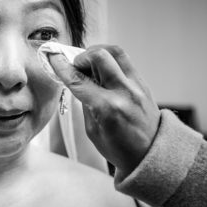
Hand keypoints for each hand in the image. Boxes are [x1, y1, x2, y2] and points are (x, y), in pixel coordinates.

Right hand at [48, 45, 160, 175]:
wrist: (152, 154)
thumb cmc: (121, 149)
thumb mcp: (93, 131)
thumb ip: (85, 103)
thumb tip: (78, 83)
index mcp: (108, 108)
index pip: (79, 80)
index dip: (62, 67)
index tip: (53, 57)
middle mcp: (124, 92)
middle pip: (100, 56)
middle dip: (82, 57)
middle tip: (76, 67)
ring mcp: (137, 85)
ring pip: (115, 52)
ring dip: (97, 53)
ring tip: (90, 65)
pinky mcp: (143, 83)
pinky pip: (124, 61)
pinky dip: (109, 60)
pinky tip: (103, 72)